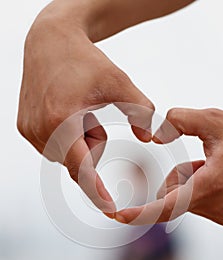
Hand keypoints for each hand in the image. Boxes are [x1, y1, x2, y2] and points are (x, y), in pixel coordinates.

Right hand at [17, 8, 153, 214]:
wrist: (51, 42)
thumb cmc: (87, 62)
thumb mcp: (121, 83)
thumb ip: (142, 112)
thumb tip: (152, 139)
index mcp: (62, 119)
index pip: (81, 168)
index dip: (97, 190)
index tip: (110, 210)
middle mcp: (40, 129)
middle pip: (77, 161)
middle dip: (92, 146)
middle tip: (92, 116)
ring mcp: (29, 130)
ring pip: (66, 156)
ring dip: (79, 142)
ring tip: (78, 111)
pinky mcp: (24, 127)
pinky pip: (54, 148)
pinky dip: (66, 138)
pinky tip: (66, 112)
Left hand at [116, 108, 222, 228]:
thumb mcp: (221, 123)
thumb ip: (186, 119)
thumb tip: (161, 125)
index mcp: (206, 187)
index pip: (164, 207)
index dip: (139, 213)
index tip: (118, 216)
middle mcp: (209, 205)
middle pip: (174, 192)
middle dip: (180, 175)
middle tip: (205, 161)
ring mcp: (217, 213)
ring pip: (186, 194)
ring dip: (193, 177)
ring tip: (218, 164)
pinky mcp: (222, 213)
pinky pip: (199, 198)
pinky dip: (203, 183)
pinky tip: (221, 172)